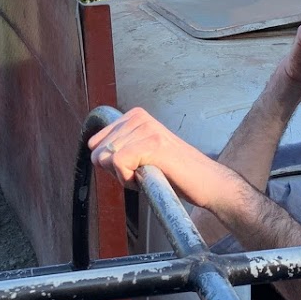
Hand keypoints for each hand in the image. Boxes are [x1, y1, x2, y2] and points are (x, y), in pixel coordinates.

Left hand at [88, 109, 230, 207]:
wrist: (206, 183)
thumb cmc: (175, 173)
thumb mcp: (140, 154)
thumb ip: (118, 149)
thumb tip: (94, 154)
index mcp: (134, 116)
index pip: (95, 143)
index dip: (111, 164)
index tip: (136, 166)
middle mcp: (138, 117)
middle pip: (97, 152)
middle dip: (116, 171)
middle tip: (145, 172)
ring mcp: (146, 129)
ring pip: (106, 159)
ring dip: (125, 176)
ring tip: (152, 173)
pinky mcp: (152, 143)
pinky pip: (118, 163)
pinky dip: (129, 179)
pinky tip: (150, 176)